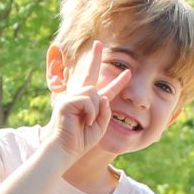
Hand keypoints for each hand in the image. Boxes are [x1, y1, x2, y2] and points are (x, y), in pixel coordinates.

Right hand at [44, 39, 123, 163]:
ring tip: (88, 122)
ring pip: (93, 92)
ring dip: (96, 109)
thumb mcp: (99, 126)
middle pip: (91, 75)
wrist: (65, 150)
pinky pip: (87, 100)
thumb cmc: (80, 141)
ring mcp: (71, 97)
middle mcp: (78, 97)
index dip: (117, 82)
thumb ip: (104, 111)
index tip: (128, 73)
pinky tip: (84, 122)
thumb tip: (103, 96)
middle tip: (97, 43)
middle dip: (94, 58)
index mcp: (88, 105)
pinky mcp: (66, 101)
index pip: (105, 90)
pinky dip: (90, 112)